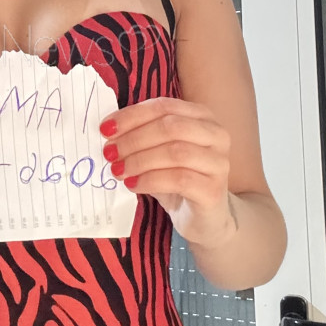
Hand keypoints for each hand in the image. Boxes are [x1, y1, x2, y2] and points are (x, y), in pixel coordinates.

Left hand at [99, 96, 234, 247]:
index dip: (132, 116)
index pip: (164, 106)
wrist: (202, 219)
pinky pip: (179, 180)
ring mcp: (219, 163)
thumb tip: (108, 129)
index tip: (106, 128)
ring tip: (118, 170)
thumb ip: (141, 136)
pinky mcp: (214, 190)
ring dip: (139, 160)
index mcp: (202, 117)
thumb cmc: (177, 180)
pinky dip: (150, 180)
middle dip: (134, 139)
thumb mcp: (158, 152)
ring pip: (176, 152)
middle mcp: (216, 136)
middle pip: (171, 127)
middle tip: (110, 152)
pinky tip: (133, 185)